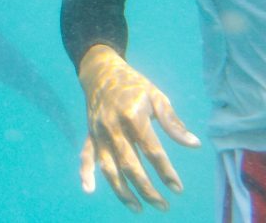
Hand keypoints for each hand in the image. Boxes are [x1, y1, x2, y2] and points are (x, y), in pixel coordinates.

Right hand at [77, 45, 200, 211]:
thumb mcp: (157, 97)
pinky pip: (85, 155)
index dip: (166, 172)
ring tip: (138, 208)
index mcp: (133, 116)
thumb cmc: (134, 85)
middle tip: (163, 205)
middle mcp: (113, 127)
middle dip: (147, 188)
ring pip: (108, 167)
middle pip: (130, 165)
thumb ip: (173, 122)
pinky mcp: (89, 134)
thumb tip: (194, 144)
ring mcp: (98, 132)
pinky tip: (89, 190)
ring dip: (122, 190)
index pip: (152, 151)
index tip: (178, 188)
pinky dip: (85, 173)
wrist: (100, 71)